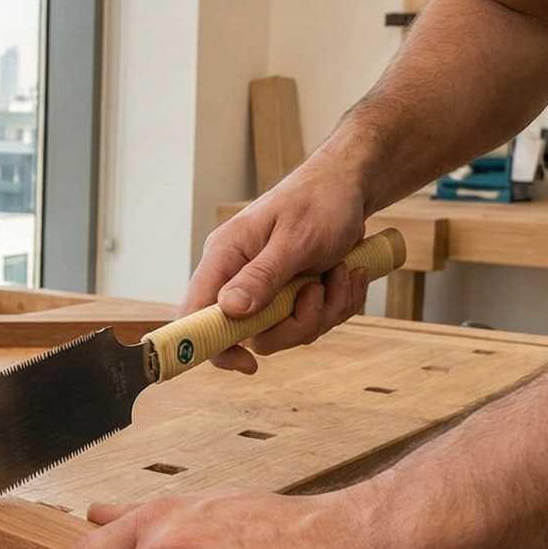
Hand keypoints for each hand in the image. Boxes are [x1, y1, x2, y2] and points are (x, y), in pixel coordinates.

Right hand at [189, 155, 371, 373]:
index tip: (246, 363)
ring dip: (325, 309)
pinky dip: (337, 303)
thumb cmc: (319, 200)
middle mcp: (239, 277)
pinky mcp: (292, 293)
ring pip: (288, 331)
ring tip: (340, 272)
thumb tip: (227, 310)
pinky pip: (312, 321)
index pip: (196, 313)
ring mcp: (267, 288)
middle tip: (317, 291)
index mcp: (225, 257)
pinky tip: (345, 272)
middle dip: (297, 323)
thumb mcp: (295, 239)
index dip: (212, 346)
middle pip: (252, 334)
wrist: (351, 185)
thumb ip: (261, 275)